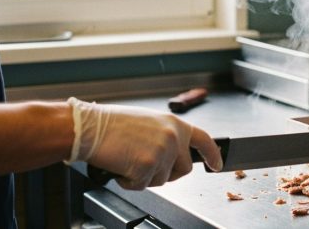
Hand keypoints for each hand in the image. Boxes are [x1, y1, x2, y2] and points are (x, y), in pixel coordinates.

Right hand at [66, 97, 221, 189]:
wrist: (91, 127)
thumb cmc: (113, 124)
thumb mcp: (150, 122)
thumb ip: (167, 135)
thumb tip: (175, 153)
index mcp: (176, 124)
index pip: (204, 140)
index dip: (213, 155)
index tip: (217, 165)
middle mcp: (174, 137)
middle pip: (183, 169)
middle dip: (167, 173)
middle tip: (146, 164)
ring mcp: (163, 152)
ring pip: (162, 180)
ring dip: (144, 176)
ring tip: (128, 158)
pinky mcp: (148, 166)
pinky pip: (142, 186)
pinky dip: (129, 182)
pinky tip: (120, 166)